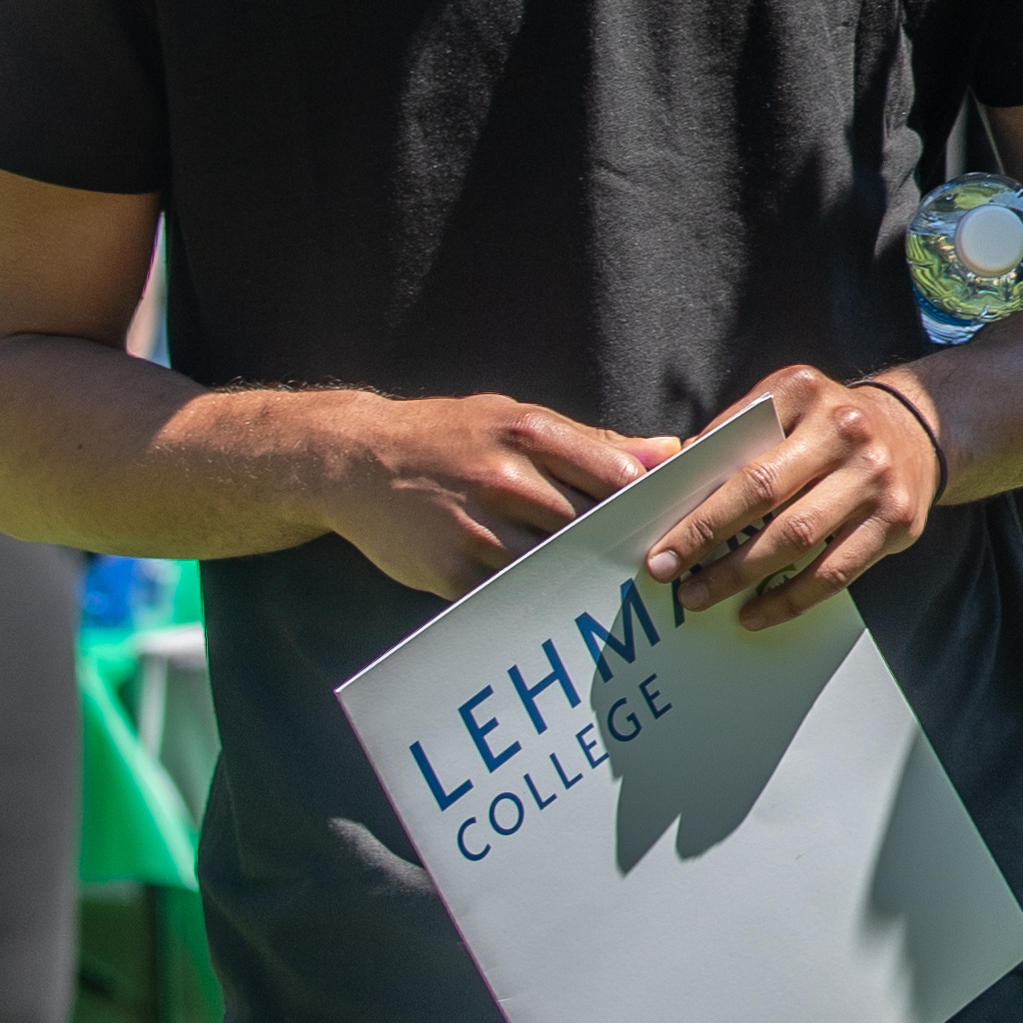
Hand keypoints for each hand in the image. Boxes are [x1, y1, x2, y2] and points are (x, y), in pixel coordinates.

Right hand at [319, 391, 673, 601]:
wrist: (354, 460)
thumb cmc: (450, 437)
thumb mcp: (516, 419)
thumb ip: (594, 442)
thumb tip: (668, 452)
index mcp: (527, 434)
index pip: (617, 476)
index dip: (648, 503)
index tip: (665, 519)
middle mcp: (504, 480)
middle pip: (592, 524)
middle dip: (623, 544)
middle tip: (656, 565)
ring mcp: (476, 529)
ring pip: (558, 564)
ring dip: (588, 577)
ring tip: (616, 588)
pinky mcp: (451, 571)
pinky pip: (514, 595)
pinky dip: (542, 601)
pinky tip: (563, 603)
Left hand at [641, 366, 948, 629]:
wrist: (920, 429)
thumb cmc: (828, 427)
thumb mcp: (786, 406)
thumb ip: (734, 436)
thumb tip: (671, 485)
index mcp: (804, 392)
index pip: (737, 449)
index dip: (696, 497)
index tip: (656, 536)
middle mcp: (845, 429)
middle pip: (762, 491)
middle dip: (706, 536)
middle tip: (664, 571)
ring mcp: (875, 476)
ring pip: (796, 536)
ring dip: (739, 574)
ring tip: (700, 596)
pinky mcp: (897, 520)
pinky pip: (834, 572)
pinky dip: (789, 599)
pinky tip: (755, 613)